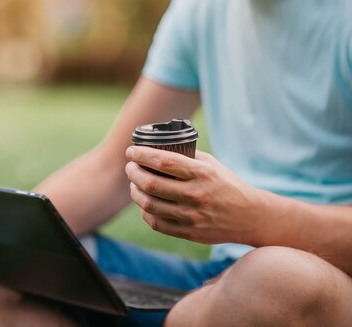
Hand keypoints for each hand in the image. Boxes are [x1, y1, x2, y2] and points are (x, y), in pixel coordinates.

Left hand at [125, 146, 265, 244]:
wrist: (251, 217)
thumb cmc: (228, 185)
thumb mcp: (212, 165)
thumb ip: (187, 157)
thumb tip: (157, 149)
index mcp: (202, 174)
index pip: (163, 161)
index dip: (141, 155)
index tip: (131, 151)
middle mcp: (196, 195)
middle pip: (151, 183)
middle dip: (133, 172)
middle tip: (130, 167)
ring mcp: (192, 216)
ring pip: (149, 204)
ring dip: (135, 192)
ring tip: (134, 185)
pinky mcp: (189, 233)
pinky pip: (156, 223)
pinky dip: (145, 212)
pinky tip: (145, 204)